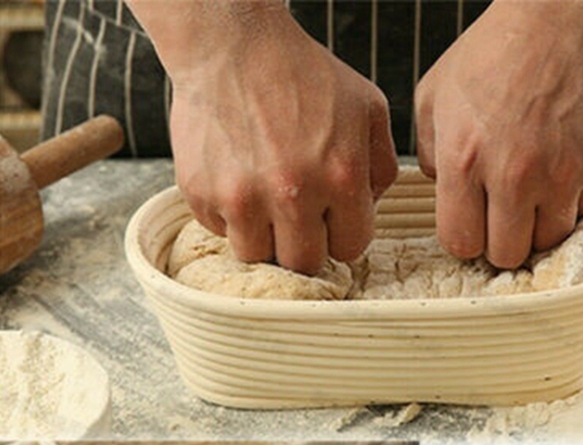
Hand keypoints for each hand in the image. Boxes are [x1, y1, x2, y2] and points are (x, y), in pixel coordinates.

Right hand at [130, 1, 397, 272]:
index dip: (342, 235)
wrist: (230, 43)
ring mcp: (241, 197)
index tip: (332, 218)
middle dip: (305, 244)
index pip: (349, 249)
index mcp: (340, 178)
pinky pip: (220, 232)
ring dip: (264, 236)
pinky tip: (238, 179)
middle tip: (298, 215)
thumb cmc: (303, 75)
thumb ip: (382, 168)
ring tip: (265, 199)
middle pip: (303, 263)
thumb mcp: (368, 109)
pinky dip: (230, 216)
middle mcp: (291, 194)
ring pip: (258, 256)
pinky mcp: (201, 193)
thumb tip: (368, 212)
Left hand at [415, 0, 582, 267]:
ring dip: (537, 228)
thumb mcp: (434, 97)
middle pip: (508, 255)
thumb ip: (432, 155)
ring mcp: (561, 174)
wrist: (562, 18)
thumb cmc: (493, 54)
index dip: (465, 238)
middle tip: (501, 216)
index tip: (470, 223)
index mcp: (466, 161)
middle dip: (501, 241)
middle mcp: (514, 176)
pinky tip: (557, 173)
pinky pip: (581, 214)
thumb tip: (443, 192)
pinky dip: (568, 205)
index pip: (462, 244)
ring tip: (532, 197)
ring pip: (548, 242)